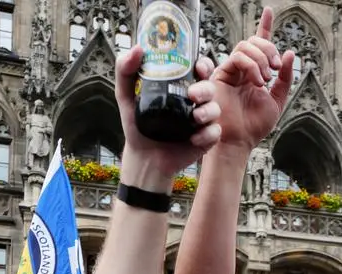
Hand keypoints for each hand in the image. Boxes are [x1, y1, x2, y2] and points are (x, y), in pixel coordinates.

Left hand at [114, 48, 221, 187]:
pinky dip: (206, 134)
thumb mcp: (126, 95)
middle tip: (192, 95)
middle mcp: (194, 101)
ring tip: (195, 118)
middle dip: (206, 88)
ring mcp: (201, 120)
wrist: (142, 156)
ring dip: (208, 111)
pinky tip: (194, 138)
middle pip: (211, 86)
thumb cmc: (137, 125)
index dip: (203, 64)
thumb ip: (125, 70)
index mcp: (181, 86)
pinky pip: (214, 133)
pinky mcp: (205, 139)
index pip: (199, 69)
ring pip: (216, 108)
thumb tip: (137, 48)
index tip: (198, 67)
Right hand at [207, 8, 295, 153]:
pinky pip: (237, 57)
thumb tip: (289, 53)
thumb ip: (284, 78)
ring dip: (260, 58)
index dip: (264, 26)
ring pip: (244, 46)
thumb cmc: (255, 126)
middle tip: (275, 68)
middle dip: (268, 49)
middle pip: (253, 41)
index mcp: (254, 72)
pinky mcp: (220, 75)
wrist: (240, 140)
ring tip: (266, 79)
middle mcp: (241, 69)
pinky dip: (251, 65)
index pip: (259, 44)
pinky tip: (257, 81)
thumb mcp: (277, 100)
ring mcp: (230, 71)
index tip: (269, 11)